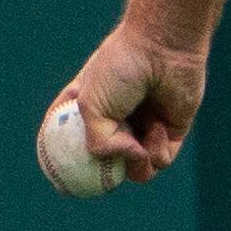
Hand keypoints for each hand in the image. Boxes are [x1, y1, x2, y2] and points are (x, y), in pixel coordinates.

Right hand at [46, 22, 207, 183]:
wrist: (162, 49)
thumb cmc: (120, 69)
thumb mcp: (90, 106)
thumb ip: (97, 143)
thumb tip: (124, 160)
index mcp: (90, 108)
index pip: (73, 141)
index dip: (66, 161)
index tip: (60, 182)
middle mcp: (116, 120)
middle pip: (107, 163)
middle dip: (109, 169)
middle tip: (112, 167)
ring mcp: (143, 127)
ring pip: (136, 169)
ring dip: (137, 165)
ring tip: (139, 147)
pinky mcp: (170, 131)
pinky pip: (161, 160)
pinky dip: (158, 151)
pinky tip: (158, 129)